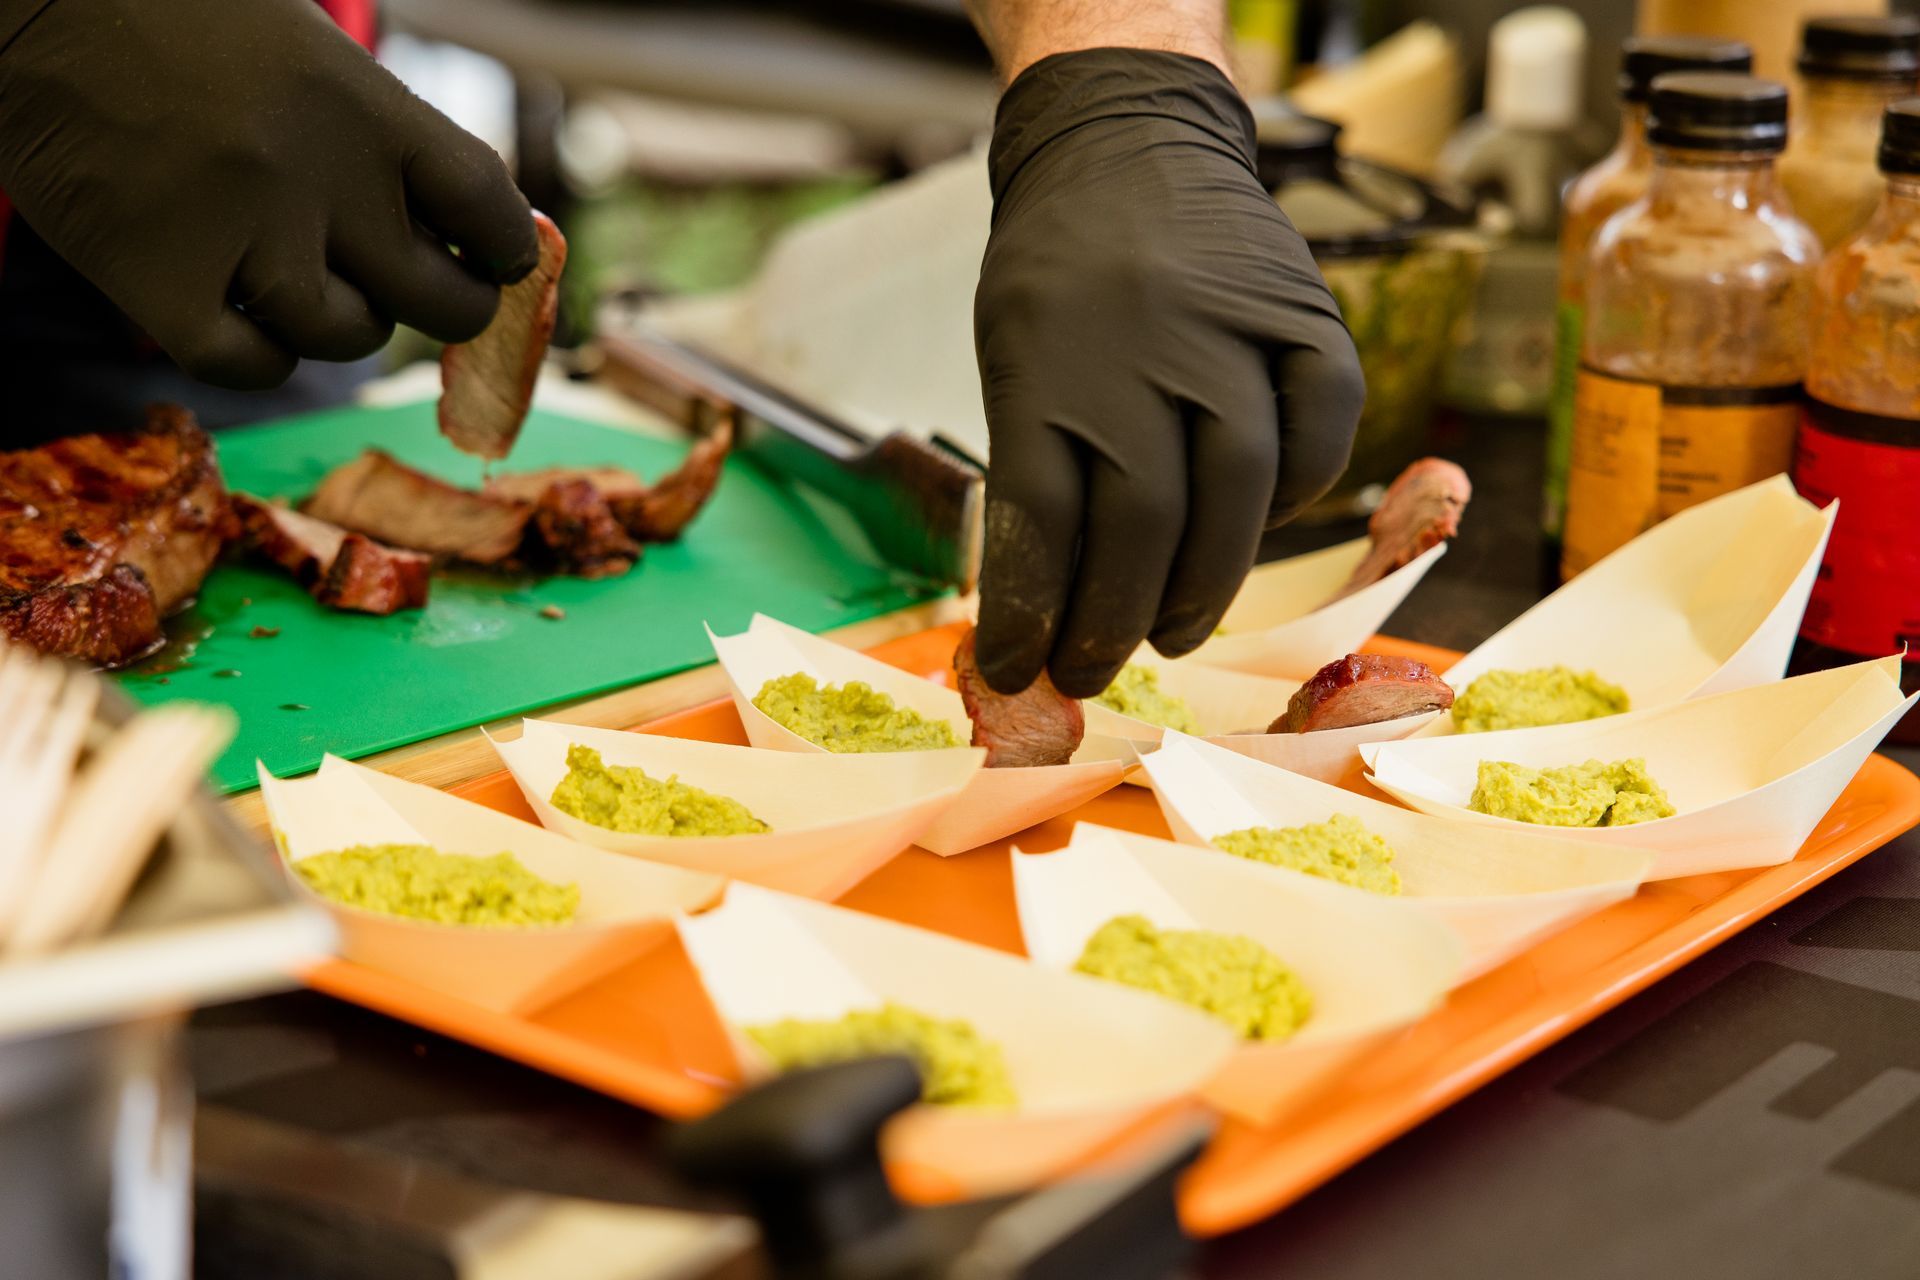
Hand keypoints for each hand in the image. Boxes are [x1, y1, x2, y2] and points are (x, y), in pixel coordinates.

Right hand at [0, 0, 536, 389]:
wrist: (39, 0)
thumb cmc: (183, 19)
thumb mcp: (309, 53)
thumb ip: (385, 135)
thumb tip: (468, 229)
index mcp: (368, 107)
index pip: (489, 207)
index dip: (507, 252)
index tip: (501, 264)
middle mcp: (320, 176)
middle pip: (439, 299)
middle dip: (450, 308)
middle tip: (426, 298)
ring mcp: (242, 232)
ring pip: (346, 337)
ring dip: (340, 325)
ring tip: (304, 281)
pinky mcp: (161, 280)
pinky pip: (252, 365)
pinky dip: (260, 356)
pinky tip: (243, 317)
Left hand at [971, 48, 1363, 697]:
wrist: (1126, 141)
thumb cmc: (1057, 273)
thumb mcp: (1012, 357)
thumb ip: (1031, 467)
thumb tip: (1041, 613)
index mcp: (1045, 357)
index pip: (1041, 518)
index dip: (1032, 613)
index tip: (1020, 674)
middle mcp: (1141, 342)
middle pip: (1142, 519)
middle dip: (1116, 619)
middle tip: (1096, 669)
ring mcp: (1233, 324)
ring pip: (1237, 487)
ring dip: (1205, 584)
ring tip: (1170, 631)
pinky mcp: (1308, 314)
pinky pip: (1323, 429)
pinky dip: (1298, 495)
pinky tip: (1257, 529)